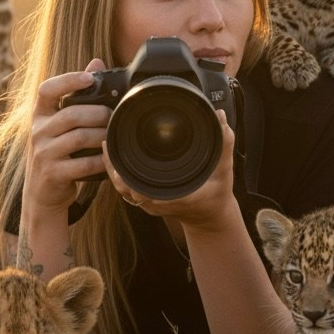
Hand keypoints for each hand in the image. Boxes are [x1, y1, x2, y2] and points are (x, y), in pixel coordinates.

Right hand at [24, 59, 111, 217]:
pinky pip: (83, 163)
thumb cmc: (57, 153)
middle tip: (113, 117)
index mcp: (39, 115)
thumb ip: (76, 95)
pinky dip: (101, 161)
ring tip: (113, 136)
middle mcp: (37, 131)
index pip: (47, 90)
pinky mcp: (52, 173)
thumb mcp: (59, 124)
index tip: (90, 78)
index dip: (68, 80)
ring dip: (102, 136)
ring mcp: (43, 153)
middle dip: (98, 114)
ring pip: (79, 137)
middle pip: (72, 114)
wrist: (42, 194)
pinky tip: (109, 159)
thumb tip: (96, 62)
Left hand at [103, 109, 237, 230]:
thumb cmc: (217, 193)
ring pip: (123, 189)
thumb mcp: (225, 169)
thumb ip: (224, 143)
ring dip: (113, 169)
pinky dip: (118, 176)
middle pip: (125, 186)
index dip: (127, 172)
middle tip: (109, 139)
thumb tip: (220, 116)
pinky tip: (114, 159)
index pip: (143, 187)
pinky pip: (126, 191)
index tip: (120, 151)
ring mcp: (151, 204)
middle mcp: (159, 201)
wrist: (210, 217)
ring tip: (107, 145)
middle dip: (114, 164)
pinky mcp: (147, 203)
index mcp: (175, 195)